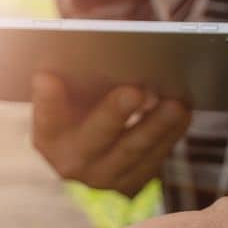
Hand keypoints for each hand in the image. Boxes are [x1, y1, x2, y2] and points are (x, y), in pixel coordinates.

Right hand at [30, 72, 190, 194]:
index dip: (46, 99)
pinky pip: (152, 161)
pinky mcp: (131, 185)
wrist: (94, 153)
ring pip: (132, 152)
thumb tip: (76, 42)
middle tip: (134, 90)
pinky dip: (169, 136)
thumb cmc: (81, 110)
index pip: (45, 116)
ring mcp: (103, 179)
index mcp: (49, 136)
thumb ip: (68, 76)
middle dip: (114, 113)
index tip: (46, 76)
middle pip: (95, 136)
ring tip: (175, 104)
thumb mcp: (69, 97)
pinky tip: (182, 113)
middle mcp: (71, 163)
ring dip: (156, 127)